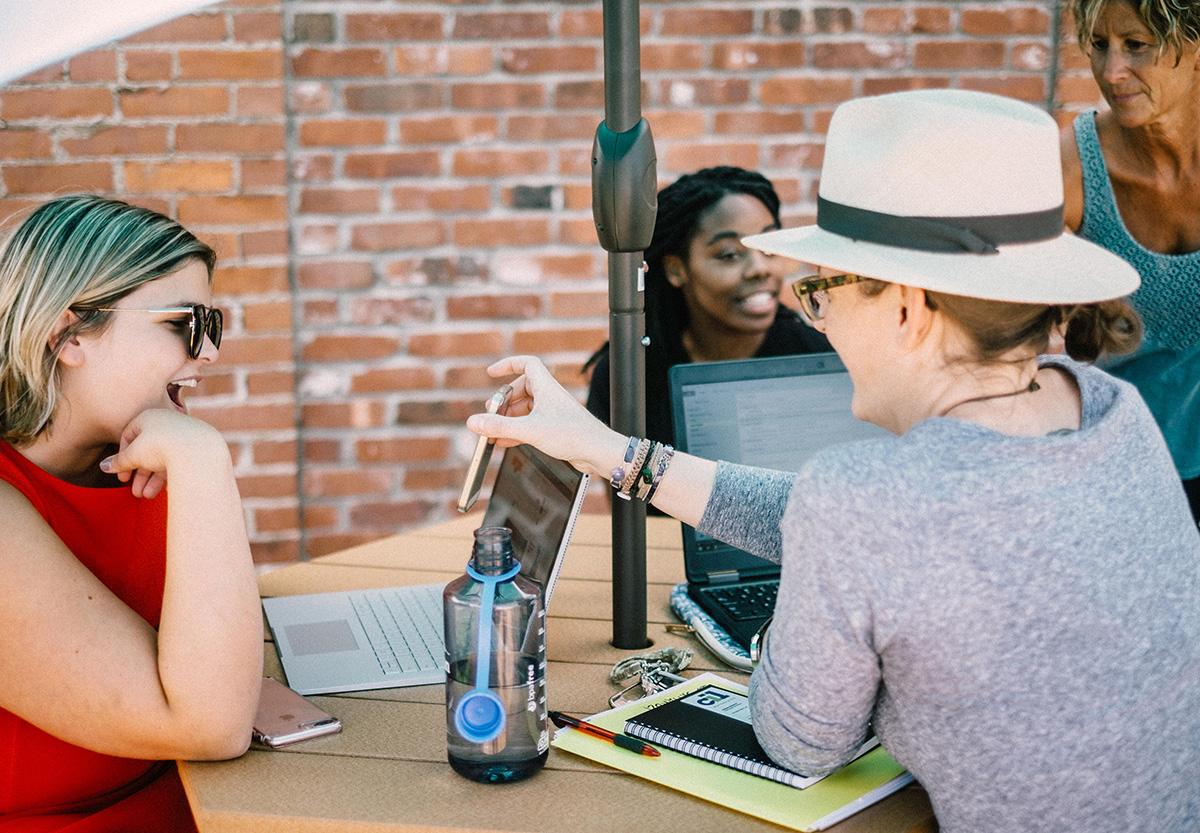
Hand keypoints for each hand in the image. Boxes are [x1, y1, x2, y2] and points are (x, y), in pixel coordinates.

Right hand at [99, 409, 226, 498]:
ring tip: (147, 497)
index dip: (123, 458)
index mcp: (149, 416)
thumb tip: (104, 466)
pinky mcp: (197, 447)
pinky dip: (171, 475)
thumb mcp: (134, 455)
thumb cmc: (161, 447)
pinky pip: (180, 461)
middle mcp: (167, 422)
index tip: (121, 476)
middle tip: (135, 493)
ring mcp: (184, 434)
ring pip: (164, 458)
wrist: (199, 450)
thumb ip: (119, 461)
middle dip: (140, 475)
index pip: (129, 436)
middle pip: (148, 451)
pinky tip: (166, 491)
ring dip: (153, 480)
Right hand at [466, 356, 620, 477]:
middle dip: (504, 402)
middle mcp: (550, 396)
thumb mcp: (530, 430)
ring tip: (493, 432)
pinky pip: (530, 424)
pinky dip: (516, 430)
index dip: (508, 364)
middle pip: (521, 389)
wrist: (597, 451)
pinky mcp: (555, 427)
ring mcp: (552, 411)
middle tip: (490, 415)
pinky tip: (504, 442)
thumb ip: (500, 426)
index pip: (527, 363)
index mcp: (546, 387)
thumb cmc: (572, 435)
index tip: (492, 373)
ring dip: (508, 419)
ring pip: (525, 409)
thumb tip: (474, 422)